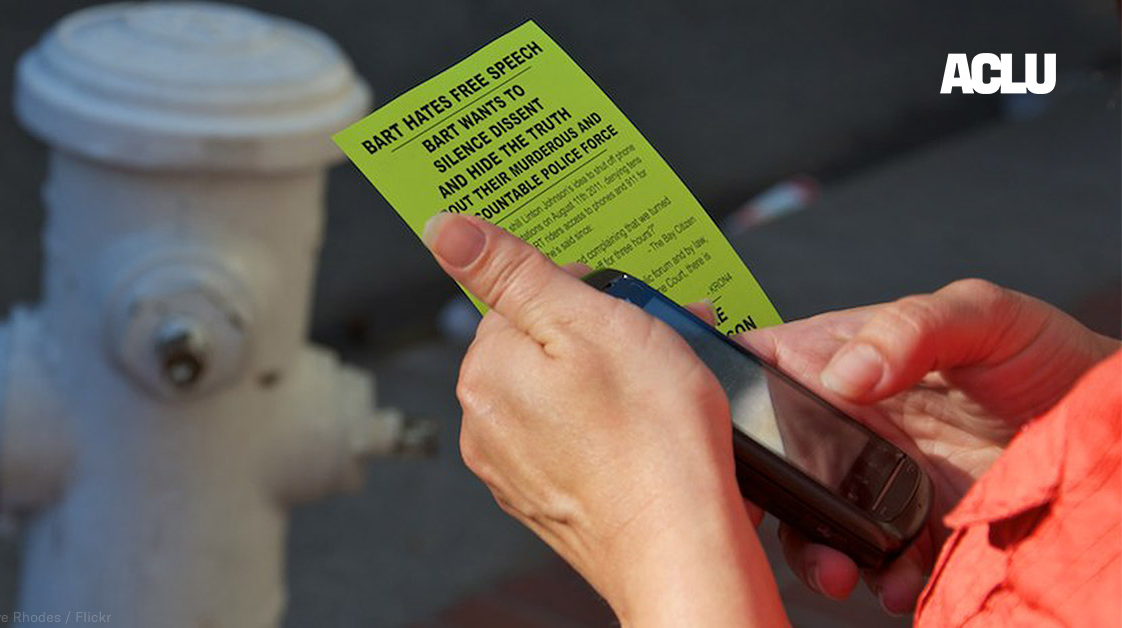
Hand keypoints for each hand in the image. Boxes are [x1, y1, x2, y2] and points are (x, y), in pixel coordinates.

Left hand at [423, 214, 789, 627]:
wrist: (680, 549)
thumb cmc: (649, 437)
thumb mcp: (586, 321)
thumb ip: (512, 272)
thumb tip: (446, 229)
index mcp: (487, 371)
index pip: (517, 297)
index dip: (578, 289)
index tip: (624, 300)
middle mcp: (485, 423)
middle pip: (539, 347)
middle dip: (596, 333)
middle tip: (659, 338)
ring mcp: (515, 470)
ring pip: (559, 395)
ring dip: (606, 380)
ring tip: (668, 387)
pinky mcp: (548, 502)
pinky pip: (573, 442)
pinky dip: (607, 428)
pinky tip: (650, 433)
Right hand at [740, 279, 1119, 613]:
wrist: (1106, 431)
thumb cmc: (1042, 352)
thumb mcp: (982, 313)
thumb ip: (911, 326)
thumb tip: (844, 373)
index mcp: (837, 358)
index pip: (754, 371)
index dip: (718, 399)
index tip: (711, 434)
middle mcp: (843, 423)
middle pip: (769, 465)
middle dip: (762, 503)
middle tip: (775, 525)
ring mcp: (873, 481)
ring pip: (811, 525)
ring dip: (816, 555)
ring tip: (848, 573)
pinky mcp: (910, 531)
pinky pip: (873, 565)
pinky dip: (879, 582)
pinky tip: (903, 579)